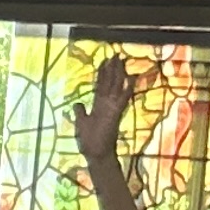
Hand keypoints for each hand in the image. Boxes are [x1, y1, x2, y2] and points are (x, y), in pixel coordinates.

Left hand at [72, 55, 133, 170]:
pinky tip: (131, 78)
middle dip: (112, 69)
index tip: (104, 61)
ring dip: (118, 73)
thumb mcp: (81, 123)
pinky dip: (127, 89)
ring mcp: (112, 108)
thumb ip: (80, 112)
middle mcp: (106, 104)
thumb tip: (77, 104)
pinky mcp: (115, 114)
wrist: (96, 154)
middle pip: (110, 83)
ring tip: (120, 60)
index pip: (101, 86)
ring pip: (116, 87)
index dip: (102, 74)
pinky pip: (122, 99)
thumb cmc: (89, 141)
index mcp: (98, 106)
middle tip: (114, 54)